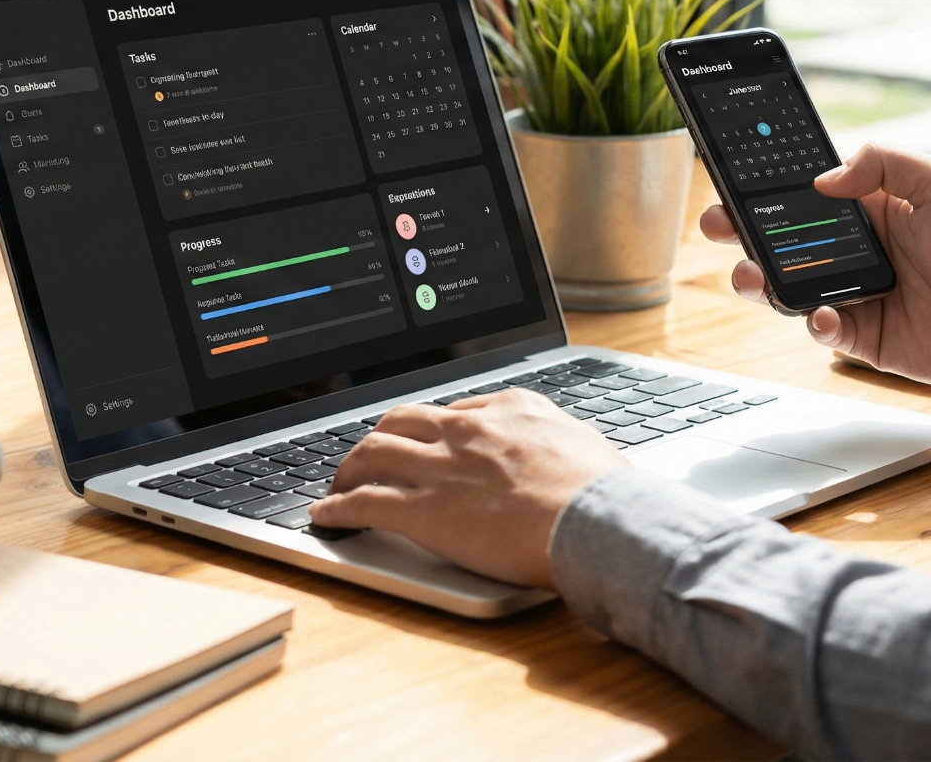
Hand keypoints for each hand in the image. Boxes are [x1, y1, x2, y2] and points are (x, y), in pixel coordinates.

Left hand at [306, 389, 627, 587]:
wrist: (598, 521)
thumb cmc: (604, 493)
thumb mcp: (583, 442)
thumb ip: (557, 440)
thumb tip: (560, 450)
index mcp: (509, 408)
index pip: (456, 410)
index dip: (434, 429)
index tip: (429, 441)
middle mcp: (467, 430)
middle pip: (403, 419)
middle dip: (382, 435)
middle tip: (373, 454)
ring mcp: (441, 468)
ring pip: (373, 451)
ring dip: (349, 466)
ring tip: (340, 480)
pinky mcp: (423, 511)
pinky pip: (365, 502)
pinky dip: (338, 507)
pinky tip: (326, 515)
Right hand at [700, 143, 930, 395]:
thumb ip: (881, 163)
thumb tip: (822, 178)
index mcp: (866, 208)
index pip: (802, 192)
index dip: (765, 186)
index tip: (731, 176)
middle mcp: (852, 250)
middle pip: (779, 239)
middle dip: (739, 231)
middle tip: (715, 224)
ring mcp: (852, 293)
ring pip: (786, 286)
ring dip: (759, 279)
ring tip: (749, 275)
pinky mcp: (860, 336)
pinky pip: (820, 330)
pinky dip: (814, 322)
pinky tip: (824, 314)